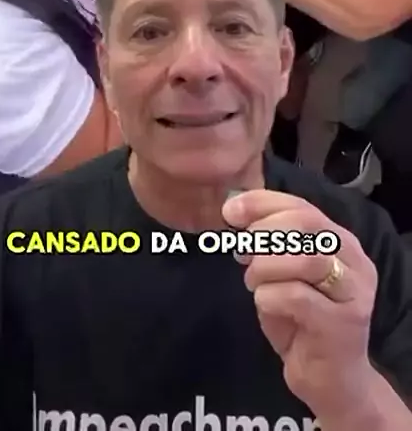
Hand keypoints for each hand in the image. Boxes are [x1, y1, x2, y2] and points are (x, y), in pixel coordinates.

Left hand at [222, 190, 376, 418]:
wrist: (330, 381)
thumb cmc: (303, 322)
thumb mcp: (284, 275)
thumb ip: (270, 245)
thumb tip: (234, 213)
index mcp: (341, 242)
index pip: (302, 206)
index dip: (263, 204)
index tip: (230, 211)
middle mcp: (354, 262)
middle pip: (307, 224)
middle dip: (263, 234)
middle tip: (242, 252)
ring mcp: (352, 293)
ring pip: (304, 259)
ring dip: (265, 266)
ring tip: (252, 281)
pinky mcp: (341, 324)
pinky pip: (296, 296)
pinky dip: (268, 295)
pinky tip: (264, 303)